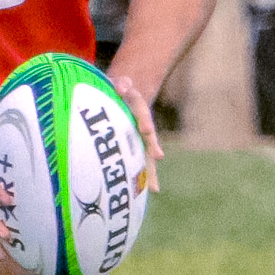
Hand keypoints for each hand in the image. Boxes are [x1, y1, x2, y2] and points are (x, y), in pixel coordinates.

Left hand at [110, 75, 162, 193]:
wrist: (124, 95)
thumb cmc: (116, 90)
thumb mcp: (119, 83)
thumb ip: (122, 83)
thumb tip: (121, 87)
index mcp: (137, 108)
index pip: (141, 113)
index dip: (143, 121)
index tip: (146, 130)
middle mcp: (142, 125)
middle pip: (148, 138)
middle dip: (151, 147)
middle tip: (157, 156)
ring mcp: (139, 138)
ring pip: (146, 156)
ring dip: (149, 170)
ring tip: (153, 187)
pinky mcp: (134, 147)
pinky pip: (138, 163)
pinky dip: (143, 176)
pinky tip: (148, 191)